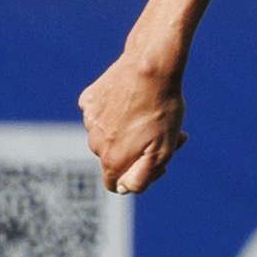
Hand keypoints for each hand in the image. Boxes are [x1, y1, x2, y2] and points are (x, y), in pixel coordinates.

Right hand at [80, 42, 189, 194]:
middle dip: (139, 150)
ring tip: (155, 111)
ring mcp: (89, 119)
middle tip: (168, 132)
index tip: (158, 163)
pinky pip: (103, 112)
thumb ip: (141, 177)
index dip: (138, 178)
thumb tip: (123, 189)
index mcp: (111, 159)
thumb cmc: (161, 109)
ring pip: (110, 133)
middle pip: (115, 157)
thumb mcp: (162, 151)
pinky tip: (136, 98)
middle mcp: (94, 142)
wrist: (150, 66)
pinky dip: (118, 109)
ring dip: (130, 129)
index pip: (115, 184)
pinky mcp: (89, 99)